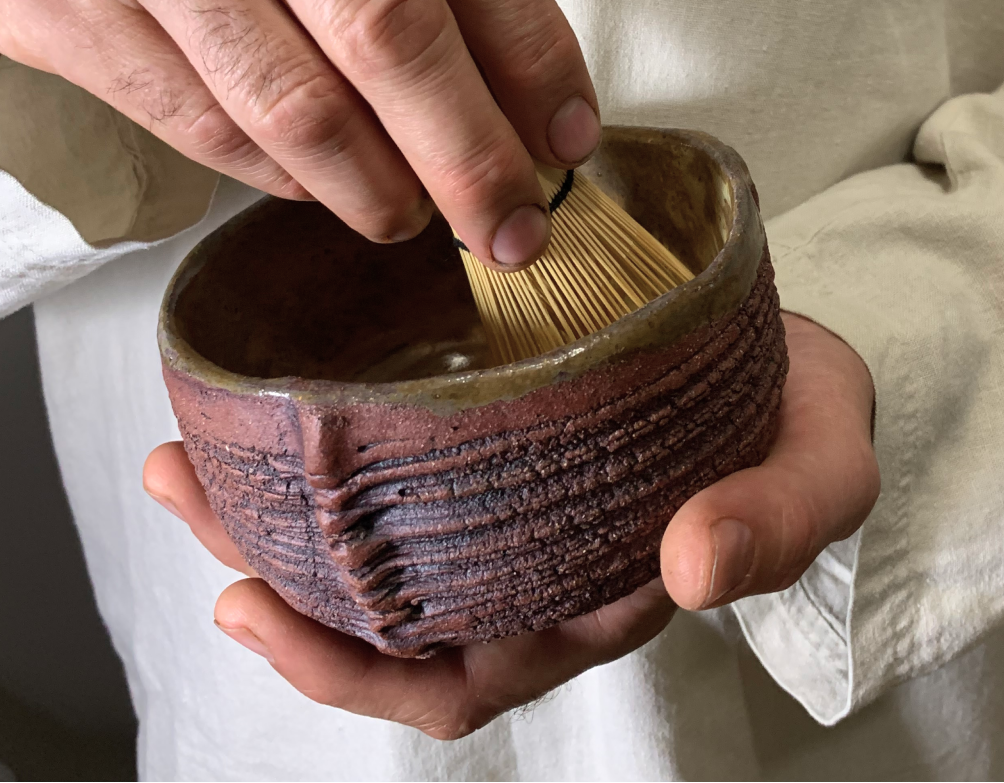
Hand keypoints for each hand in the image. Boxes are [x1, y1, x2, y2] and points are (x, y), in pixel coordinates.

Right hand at [0, 0, 599, 267]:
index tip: (567, 135)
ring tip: (414, 215)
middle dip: (473, 158)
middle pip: (394, 34)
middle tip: (515, 227)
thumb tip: (512, 85)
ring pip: (302, 109)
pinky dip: (288, 181)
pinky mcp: (65, 13)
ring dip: (381, 190)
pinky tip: (321, 183)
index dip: (538, 55)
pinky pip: (214, 134)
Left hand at [143, 312, 878, 736]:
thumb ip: (780, 521)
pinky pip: (393, 455)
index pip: (461, 673)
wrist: (783, 330)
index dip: (352, 669)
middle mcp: (530, 556)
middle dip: (270, 575)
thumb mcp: (820, 464)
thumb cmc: (798, 408)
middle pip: (382, 608)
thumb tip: (694, 567)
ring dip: (270, 506)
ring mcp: (503, 488)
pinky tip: (267, 396)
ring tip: (186, 451)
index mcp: (593, 595)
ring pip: (370, 535)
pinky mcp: (490, 417)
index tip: (254, 604)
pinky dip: (323, 440)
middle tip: (183, 488)